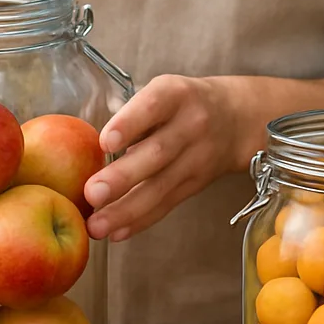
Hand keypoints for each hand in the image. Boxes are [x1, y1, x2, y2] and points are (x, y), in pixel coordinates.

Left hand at [83, 75, 242, 242]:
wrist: (236, 119)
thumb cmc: (182, 103)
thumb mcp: (163, 90)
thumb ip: (130, 113)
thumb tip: (86, 145)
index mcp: (175, 95)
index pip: (153, 106)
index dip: (129, 124)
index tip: (105, 143)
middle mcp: (190, 125)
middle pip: (157, 153)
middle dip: (123, 176)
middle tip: (92, 193)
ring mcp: (196, 158)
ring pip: (161, 186)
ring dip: (126, 210)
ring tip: (96, 225)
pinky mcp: (196, 184)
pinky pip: (167, 204)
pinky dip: (140, 221)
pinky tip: (117, 233)